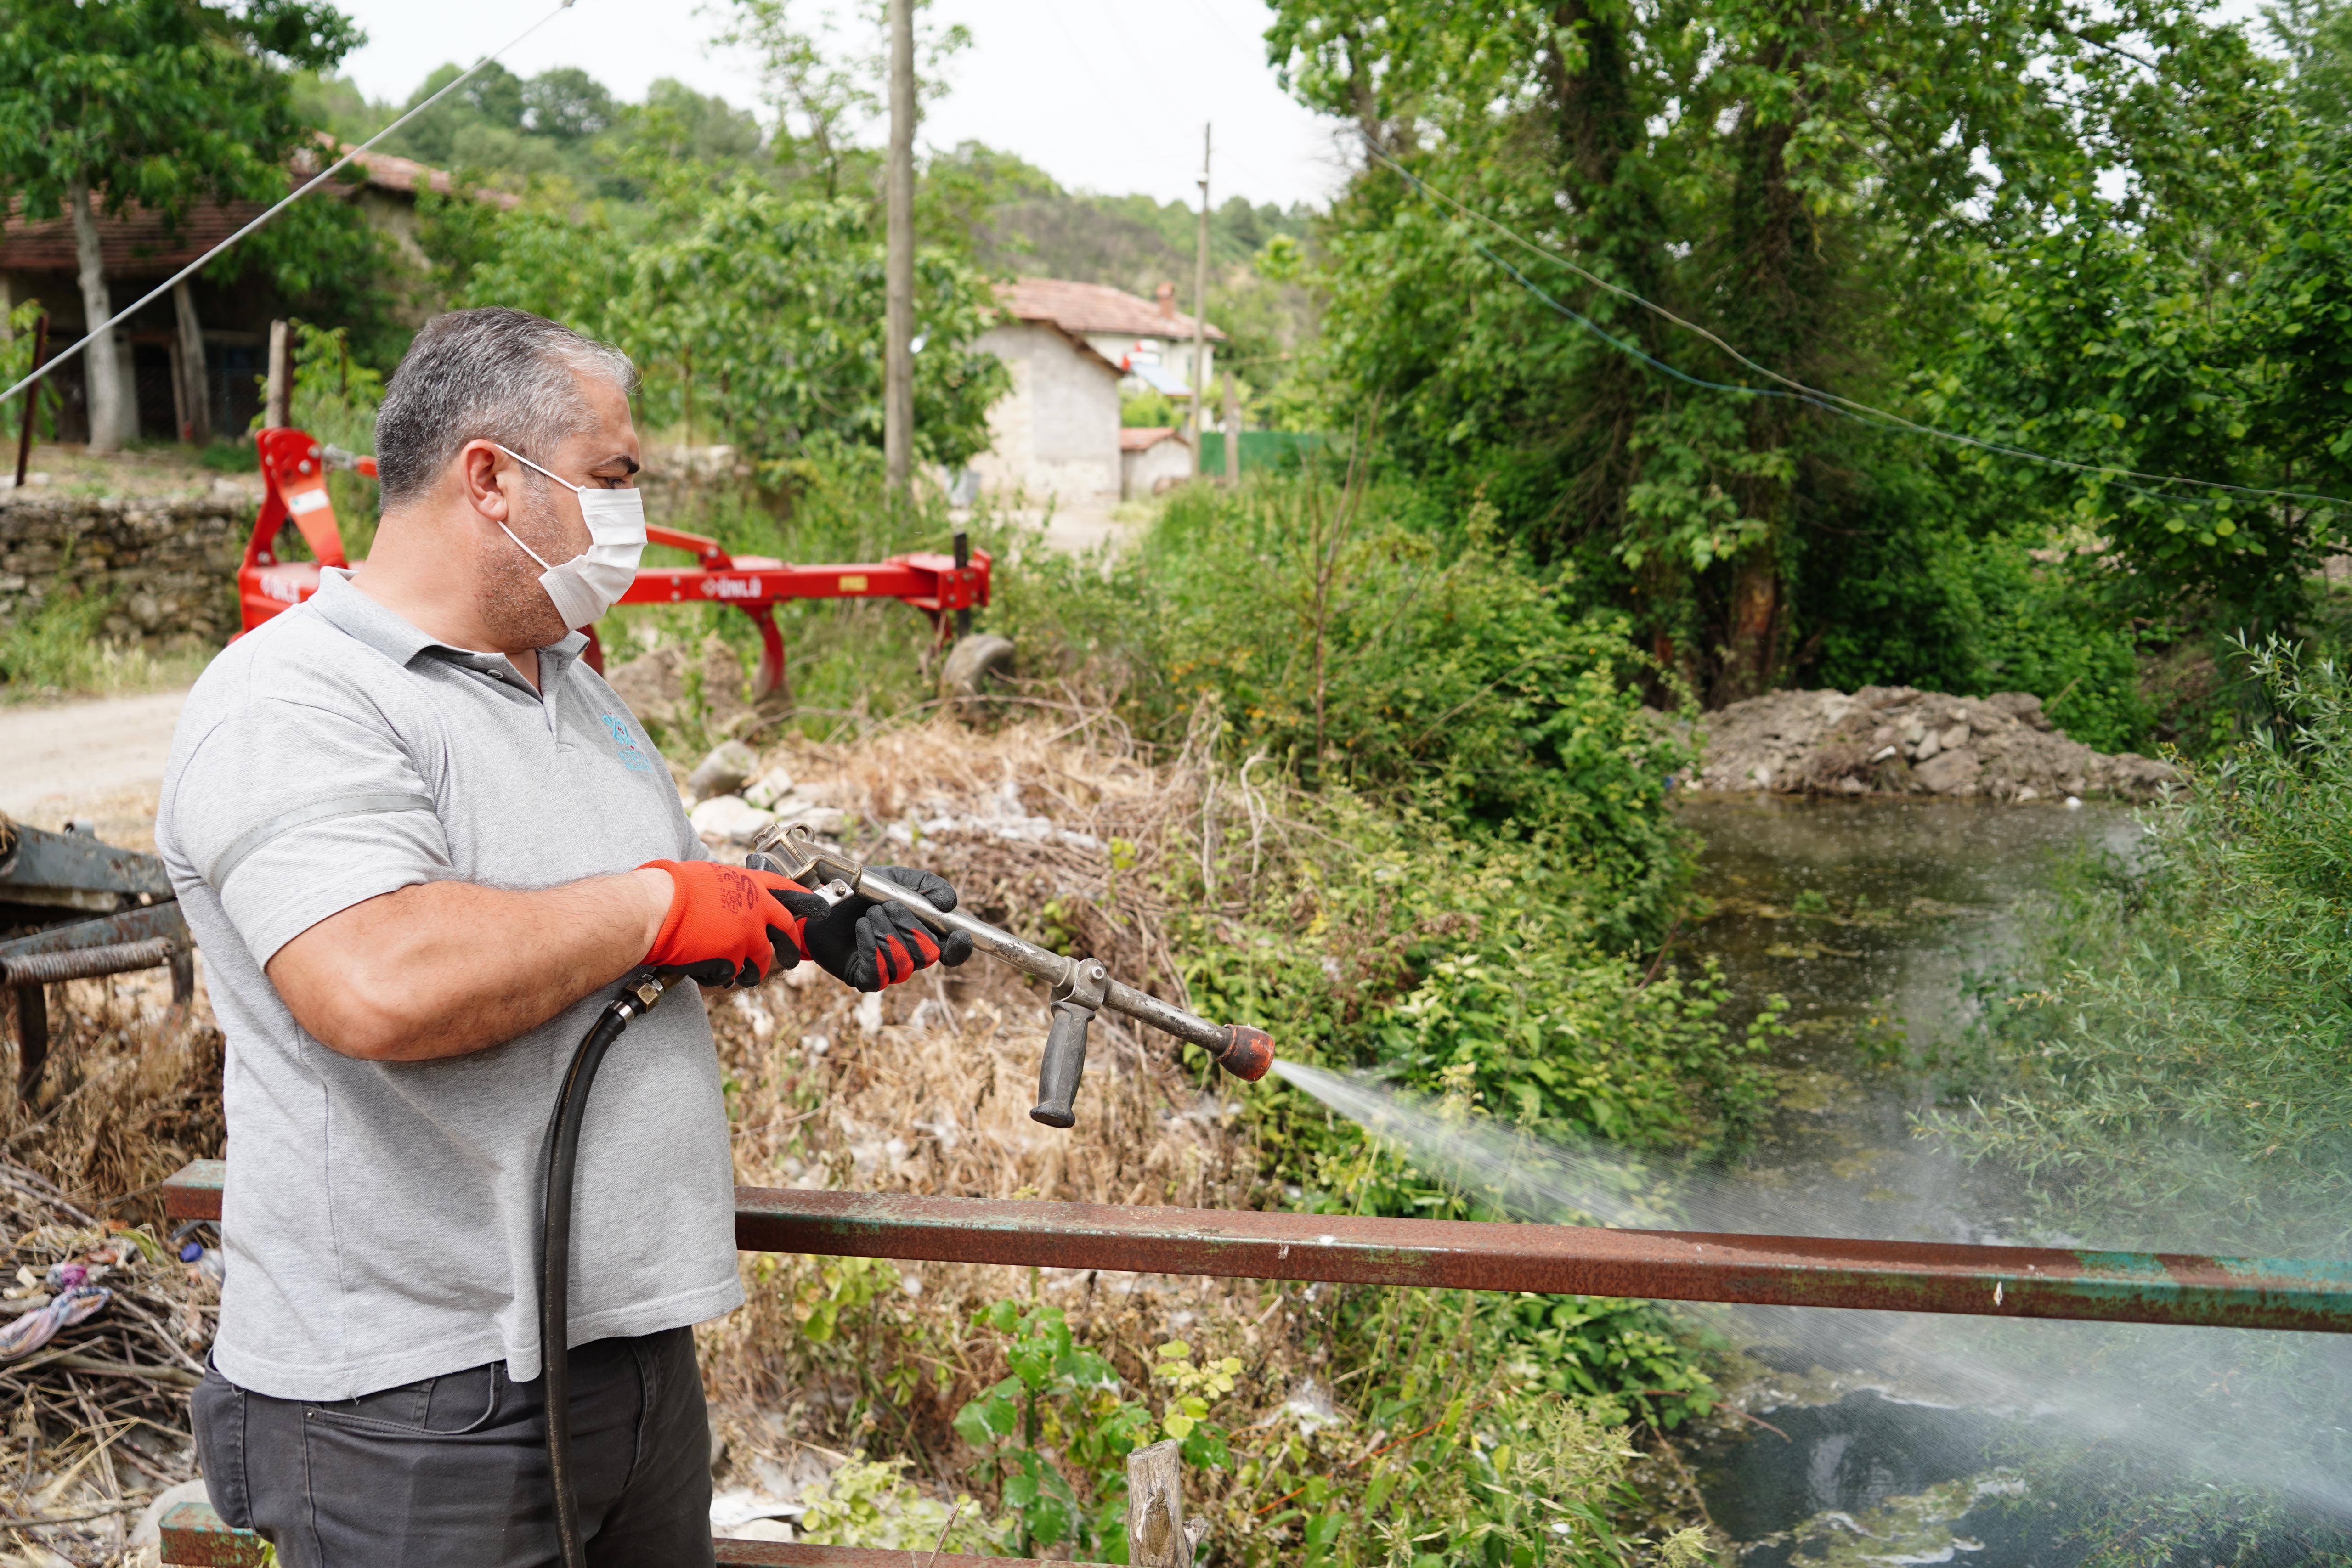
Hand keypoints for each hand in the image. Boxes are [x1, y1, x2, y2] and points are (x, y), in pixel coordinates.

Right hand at [638, 859, 808, 988]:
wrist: (656, 908)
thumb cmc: (673, 888)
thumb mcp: (711, 877)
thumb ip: (732, 890)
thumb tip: (733, 899)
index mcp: (751, 885)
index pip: (789, 892)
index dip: (806, 902)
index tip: (820, 908)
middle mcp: (757, 910)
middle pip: (788, 932)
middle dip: (789, 949)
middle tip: (789, 959)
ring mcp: (747, 935)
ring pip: (760, 962)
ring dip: (750, 971)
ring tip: (736, 974)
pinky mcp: (733, 958)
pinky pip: (732, 974)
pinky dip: (720, 977)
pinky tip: (705, 970)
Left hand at [778, 865, 974, 991]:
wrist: (821, 900)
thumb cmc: (864, 891)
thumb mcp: (897, 879)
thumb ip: (928, 885)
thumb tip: (950, 904)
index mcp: (925, 933)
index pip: (953, 951)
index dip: (959, 948)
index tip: (959, 936)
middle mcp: (910, 955)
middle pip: (929, 957)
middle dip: (910, 929)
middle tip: (887, 906)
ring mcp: (888, 969)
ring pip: (904, 966)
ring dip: (887, 935)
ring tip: (870, 914)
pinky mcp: (865, 978)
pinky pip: (878, 975)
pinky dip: (871, 948)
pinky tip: (861, 928)